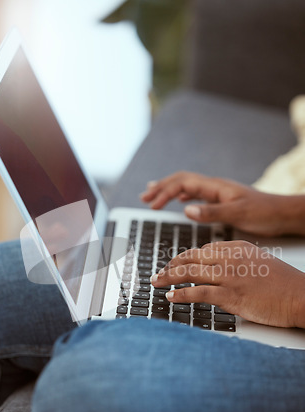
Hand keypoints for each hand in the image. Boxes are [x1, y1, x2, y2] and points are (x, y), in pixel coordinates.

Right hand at [140, 171, 304, 235]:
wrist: (283, 213)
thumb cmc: (265, 212)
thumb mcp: (238, 214)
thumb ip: (212, 213)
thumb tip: (186, 210)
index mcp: (216, 187)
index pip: (183, 183)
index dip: (164, 192)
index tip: (150, 204)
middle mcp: (215, 186)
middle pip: (181, 180)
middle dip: (161, 187)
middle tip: (144, 196)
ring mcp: (217, 192)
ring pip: (187, 186)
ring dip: (168, 189)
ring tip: (152, 194)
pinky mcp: (221, 200)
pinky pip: (196, 193)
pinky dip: (181, 195)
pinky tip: (179, 200)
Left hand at [151, 241, 304, 327]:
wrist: (300, 296)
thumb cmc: (281, 283)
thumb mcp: (257, 261)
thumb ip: (234, 261)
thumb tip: (214, 268)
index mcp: (236, 247)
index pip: (201, 250)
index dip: (182, 259)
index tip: (172, 265)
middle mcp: (230, 258)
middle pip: (191, 258)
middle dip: (170, 266)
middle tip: (157, 274)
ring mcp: (229, 275)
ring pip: (190, 273)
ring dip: (169, 278)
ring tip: (156, 283)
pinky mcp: (231, 294)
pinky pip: (199, 292)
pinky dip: (181, 294)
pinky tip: (171, 297)